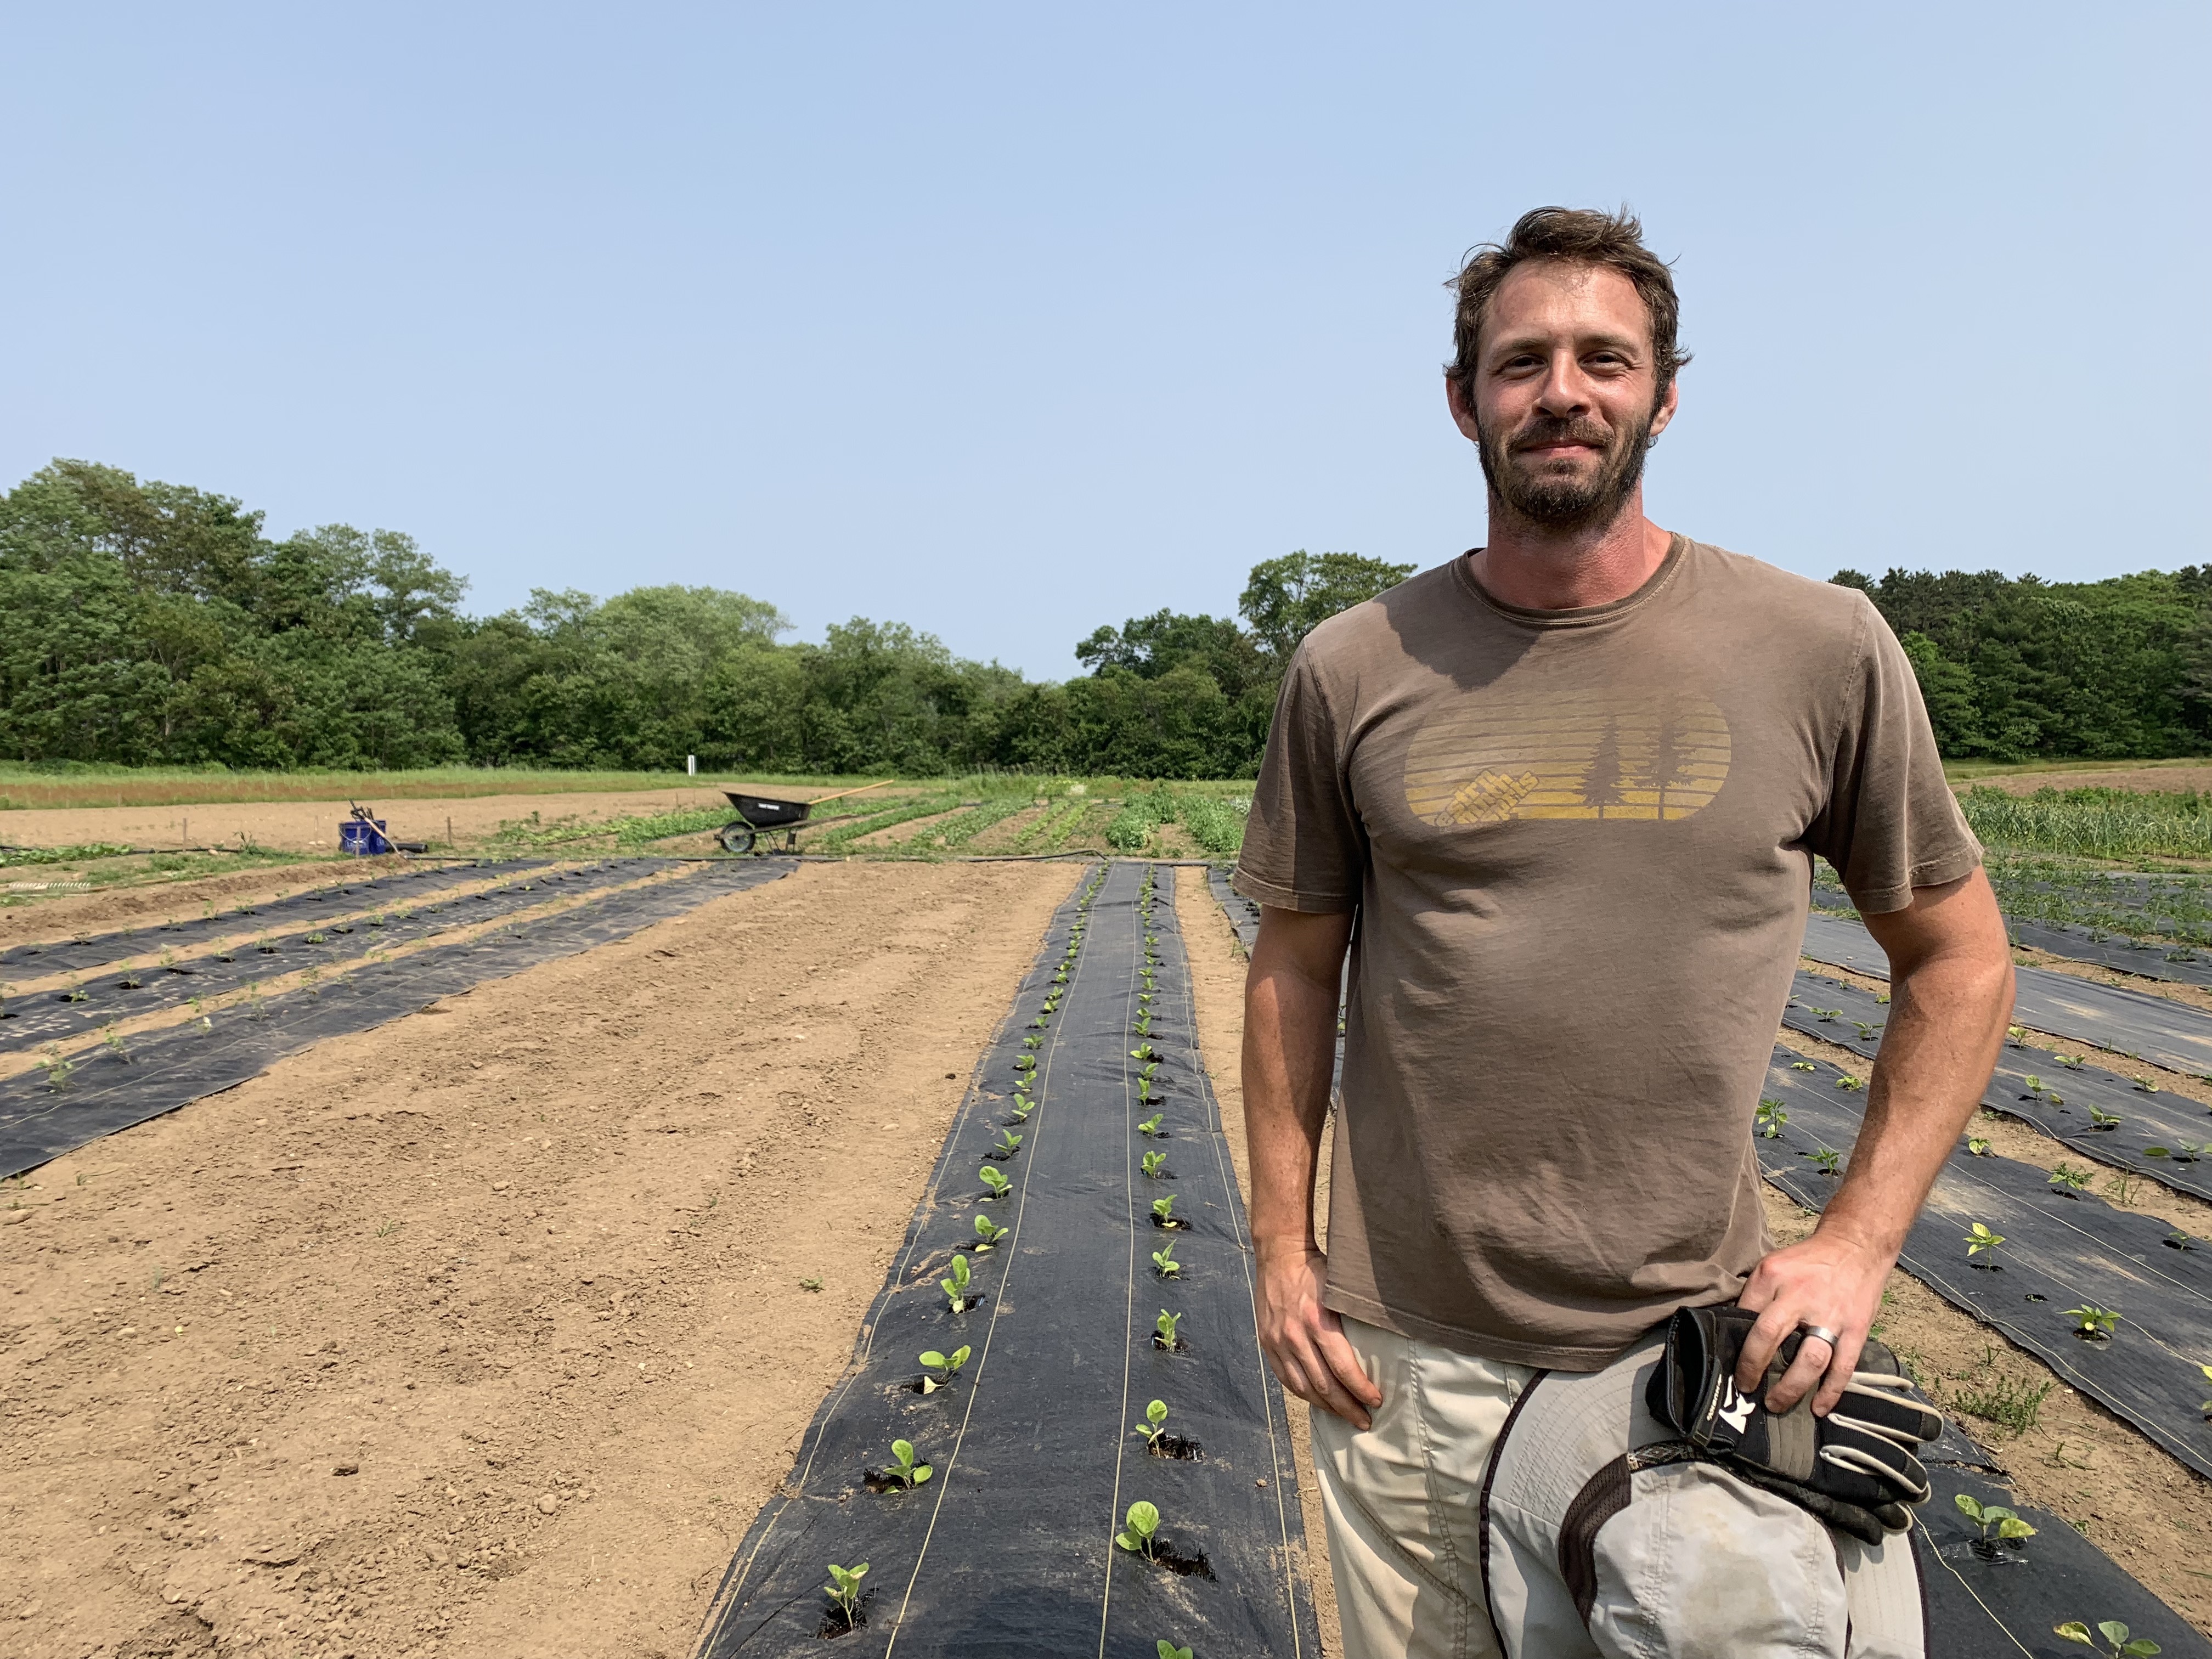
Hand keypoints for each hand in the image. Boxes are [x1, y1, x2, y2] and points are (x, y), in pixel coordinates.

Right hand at [1253, 1241, 1382, 1428]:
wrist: (1280, 1254)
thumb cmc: (1316, 1269)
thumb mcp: (1340, 1290)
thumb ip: (1353, 1320)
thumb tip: (1379, 1351)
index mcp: (1317, 1322)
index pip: (1343, 1368)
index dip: (1361, 1389)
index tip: (1376, 1401)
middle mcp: (1295, 1335)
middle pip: (1324, 1385)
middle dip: (1347, 1407)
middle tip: (1364, 1420)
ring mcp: (1278, 1341)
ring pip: (1303, 1387)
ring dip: (1325, 1407)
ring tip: (1343, 1415)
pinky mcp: (1267, 1343)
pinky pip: (1285, 1378)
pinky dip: (1302, 1393)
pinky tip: (1317, 1401)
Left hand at [1734, 1228, 1892, 1415]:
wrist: (1856, 1246)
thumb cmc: (1809, 1262)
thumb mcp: (1774, 1264)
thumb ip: (1757, 1294)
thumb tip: (1735, 1328)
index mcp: (1773, 1276)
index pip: (1744, 1312)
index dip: (1734, 1340)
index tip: (1728, 1362)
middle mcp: (1800, 1295)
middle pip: (1769, 1336)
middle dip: (1753, 1367)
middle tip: (1744, 1388)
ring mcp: (1831, 1315)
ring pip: (1809, 1360)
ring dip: (1790, 1388)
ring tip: (1774, 1404)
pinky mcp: (1856, 1329)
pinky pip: (1843, 1367)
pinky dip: (1831, 1392)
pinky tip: (1818, 1408)